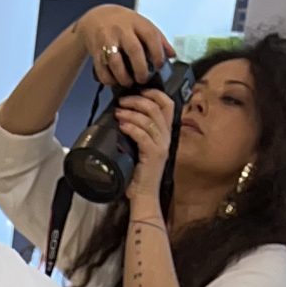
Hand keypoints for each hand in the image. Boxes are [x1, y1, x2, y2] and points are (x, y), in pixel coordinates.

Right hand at [77, 6, 171, 90]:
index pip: (151, 36)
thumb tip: (172, 54)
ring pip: (116, 62)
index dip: (158, 53)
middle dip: (141, 69)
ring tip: (129, 82)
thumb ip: (158, 38)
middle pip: (134, 51)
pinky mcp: (96, 51)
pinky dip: (109, 79)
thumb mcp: (141, 24)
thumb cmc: (122, 23)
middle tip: (143, 79)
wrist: (96, 18)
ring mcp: (107, 40)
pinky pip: (102, 70)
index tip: (159, 65)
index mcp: (136, 22)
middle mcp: (122, 30)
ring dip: (124, 77)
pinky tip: (115, 81)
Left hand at [116, 89, 174, 203]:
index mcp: (165, 132)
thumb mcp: (140, 148)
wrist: (144, 195)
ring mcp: (161, 145)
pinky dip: (131, 127)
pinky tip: (121, 126)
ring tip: (118, 112)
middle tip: (122, 101)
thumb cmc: (139, 173)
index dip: (154, 93)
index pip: (167, 104)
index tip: (138, 91)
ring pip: (149, 119)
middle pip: (156, 107)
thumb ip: (138, 132)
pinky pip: (143, 135)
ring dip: (131, 112)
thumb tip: (123, 115)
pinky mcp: (154, 155)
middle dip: (137, 100)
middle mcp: (166, 136)